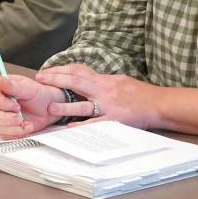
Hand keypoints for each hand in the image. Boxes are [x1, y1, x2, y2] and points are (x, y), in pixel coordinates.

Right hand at [0, 75, 64, 138]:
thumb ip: (15, 85)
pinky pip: (3, 134)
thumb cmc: (39, 95)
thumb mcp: (29, 88)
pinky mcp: (3, 127)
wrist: (48, 108)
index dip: (2, 103)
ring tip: (25, 122)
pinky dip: (16, 133)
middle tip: (19, 116)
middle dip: (5, 117)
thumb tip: (3, 80)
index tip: (16, 106)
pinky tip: (26, 126)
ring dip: (12, 126)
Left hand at [35, 64, 159, 129]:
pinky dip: (83, 126)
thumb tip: (87, 80)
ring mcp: (108, 106)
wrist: (158, 103)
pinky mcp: (114, 120)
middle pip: (75, 82)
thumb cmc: (140, 93)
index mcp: (103, 80)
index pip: (78, 72)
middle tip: (39, 80)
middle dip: (56, 80)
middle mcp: (103, 90)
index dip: (60, 70)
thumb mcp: (119, 81)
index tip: (45, 72)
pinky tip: (71, 128)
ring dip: (65, 105)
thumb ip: (102, 82)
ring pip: (83, 104)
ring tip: (50, 107)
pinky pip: (95, 123)